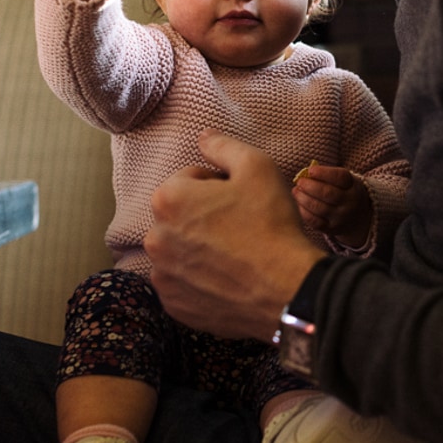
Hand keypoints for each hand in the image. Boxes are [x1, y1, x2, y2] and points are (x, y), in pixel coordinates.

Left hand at [144, 130, 326, 339]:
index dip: (219, 186)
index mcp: (168, 199)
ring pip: (180, 250)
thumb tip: (203, 136)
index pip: (190, 179)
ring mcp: (162, 276)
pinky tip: (227, 279)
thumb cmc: (271, 224)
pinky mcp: (174, 305)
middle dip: (204, 217)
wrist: (287, 288)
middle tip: (241, 227)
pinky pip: (183, 284)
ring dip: (199, 248)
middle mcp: (155, 238)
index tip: (241, 200)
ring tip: (235, 255)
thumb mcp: (257, 167)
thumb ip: (223, 146)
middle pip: (181, 216)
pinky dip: (199, 280)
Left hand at [293, 163, 372, 249]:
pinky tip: (299, 204)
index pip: (339, 177)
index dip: (323, 173)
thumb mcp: (344, 181)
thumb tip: (305, 174)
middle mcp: (350, 202)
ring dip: (303, 198)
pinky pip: (314, 221)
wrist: (357, 217)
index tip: (310, 170)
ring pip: (318, 207)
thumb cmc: (344, 192)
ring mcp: (341, 217)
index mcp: (353, 186)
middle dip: (309, 186)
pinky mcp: (331, 229)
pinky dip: (303, 211)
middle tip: (300, 182)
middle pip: (327, 193)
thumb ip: (327, 175)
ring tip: (296, 191)